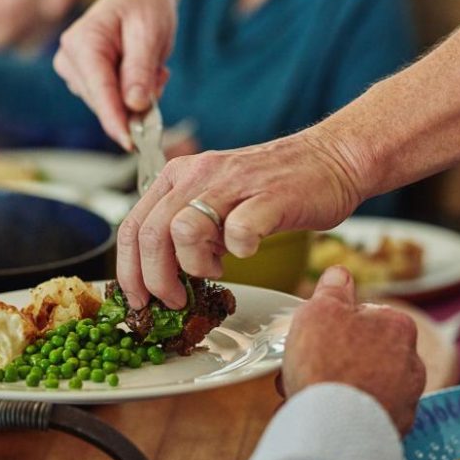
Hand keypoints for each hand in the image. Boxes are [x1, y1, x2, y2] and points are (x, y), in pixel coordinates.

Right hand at [53, 0, 175, 149]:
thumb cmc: (144, 7)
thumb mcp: (149, 34)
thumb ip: (140, 71)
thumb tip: (134, 107)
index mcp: (83, 44)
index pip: (100, 93)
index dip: (117, 122)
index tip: (131, 145)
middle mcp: (70, 60)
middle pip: (105, 104)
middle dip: (136, 103)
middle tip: (160, 75)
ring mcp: (74, 73)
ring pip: (110, 107)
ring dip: (136, 98)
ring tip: (151, 66)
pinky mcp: (82, 82)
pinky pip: (111, 103)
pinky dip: (131, 96)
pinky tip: (141, 72)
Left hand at [117, 128, 359, 309]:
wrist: (331, 159)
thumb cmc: (274, 188)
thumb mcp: (215, 202)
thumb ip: (186, 230)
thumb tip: (161, 277)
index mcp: (179, 176)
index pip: (132, 226)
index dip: (128, 272)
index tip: (139, 300)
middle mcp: (198, 175)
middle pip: (150, 233)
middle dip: (156, 280)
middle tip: (175, 300)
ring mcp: (234, 183)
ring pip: (183, 230)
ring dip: (195, 265)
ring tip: (216, 270)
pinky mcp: (270, 197)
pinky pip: (239, 229)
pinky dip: (240, 250)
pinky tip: (248, 250)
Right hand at [282, 266, 424, 433]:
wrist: (335, 427)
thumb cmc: (327, 364)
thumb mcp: (319, 311)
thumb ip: (331, 290)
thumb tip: (340, 274)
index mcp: (397, 326)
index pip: (363, 316)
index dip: (331, 326)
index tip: (311, 339)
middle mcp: (412, 362)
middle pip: (362, 353)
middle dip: (333, 360)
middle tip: (302, 370)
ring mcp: (407, 399)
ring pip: (363, 385)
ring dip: (337, 388)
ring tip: (305, 397)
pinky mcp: (396, 429)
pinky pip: (365, 416)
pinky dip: (345, 415)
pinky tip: (323, 418)